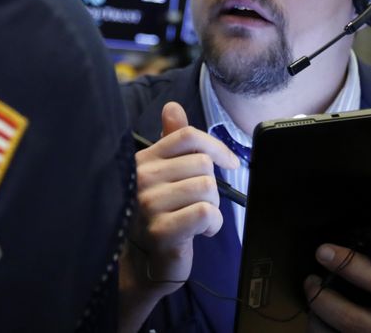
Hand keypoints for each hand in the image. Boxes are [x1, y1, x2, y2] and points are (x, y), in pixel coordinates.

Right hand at [118, 102, 238, 330]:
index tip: (229, 162)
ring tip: (198, 219)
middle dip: (212, 186)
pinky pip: (206, 212)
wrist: (147, 263)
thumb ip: (171, 141)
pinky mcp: (161, 230)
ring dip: (213, 207)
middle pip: (203, 163)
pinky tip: (200, 232)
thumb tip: (172, 106)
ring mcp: (149, 204)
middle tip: (199, 203)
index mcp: (144, 160)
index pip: (187, 136)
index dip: (216, 147)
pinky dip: (212, 224)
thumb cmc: (162, 214)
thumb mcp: (166, 174)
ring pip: (207, 187)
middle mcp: (142, 178)